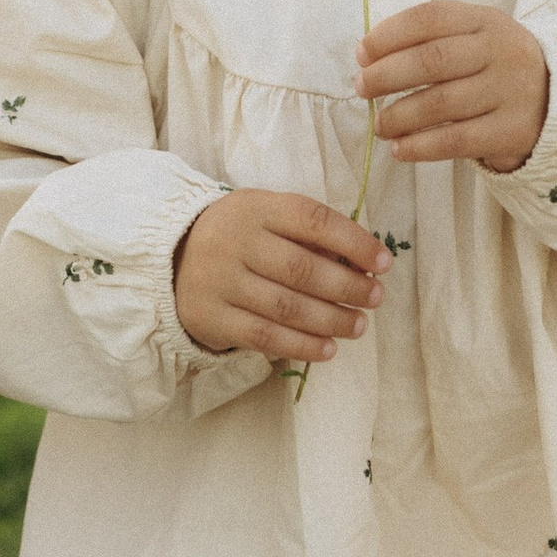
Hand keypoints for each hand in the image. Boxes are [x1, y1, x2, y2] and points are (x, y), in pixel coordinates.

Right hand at [173, 191, 386, 364]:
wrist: (173, 260)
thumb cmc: (240, 236)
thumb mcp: (267, 217)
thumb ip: (310, 235)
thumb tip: (364, 265)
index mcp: (256, 208)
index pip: (312, 220)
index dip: (353, 242)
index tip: (383, 263)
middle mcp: (235, 242)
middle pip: (302, 269)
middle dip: (347, 287)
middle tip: (376, 298)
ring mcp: (220, 282)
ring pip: (286, 307)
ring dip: (331, 320)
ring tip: (359, 326)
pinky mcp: (212, 318)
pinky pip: (265, 337)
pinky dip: (303, 346)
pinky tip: (329, 349)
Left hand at [357, 1, 549, 172]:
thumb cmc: (497, 67)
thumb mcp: (477, 37)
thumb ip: (432, 39)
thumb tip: (369, 55)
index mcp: (487, 21)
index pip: (431, 18)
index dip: (389, 35)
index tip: (361, 53)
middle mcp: (501, 52)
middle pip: (433, 61)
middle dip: (387, 75)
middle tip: (362, 88)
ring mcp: (509, 92)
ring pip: (440, 103)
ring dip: (398, 115)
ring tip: (380, 124)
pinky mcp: (510, 131)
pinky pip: (455, 141)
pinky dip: (420, 146)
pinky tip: (399, 149)